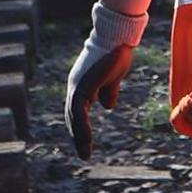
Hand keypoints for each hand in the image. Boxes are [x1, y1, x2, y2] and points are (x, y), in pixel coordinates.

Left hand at [65, 5, 146, 157]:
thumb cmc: (118, 52)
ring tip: (85, 152)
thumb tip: (108, 106)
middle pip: (72, 116)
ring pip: (73, 116)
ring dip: (79, 136)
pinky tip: (86, 139)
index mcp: (83, 84)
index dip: (81, 126)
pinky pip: (78, 112)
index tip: (86, 142)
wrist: (119, 38)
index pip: (78, 110)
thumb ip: (109, 91)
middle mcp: (76, 85)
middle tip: (84, 154)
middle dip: (78, 136)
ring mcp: (77, 85)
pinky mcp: (82, 86)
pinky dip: (81, 127)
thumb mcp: (113, 77)